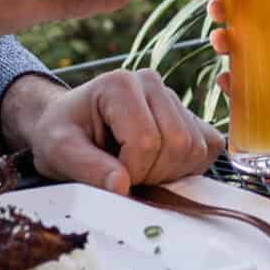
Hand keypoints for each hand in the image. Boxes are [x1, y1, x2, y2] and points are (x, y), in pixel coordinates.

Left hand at [0, 71, 224, 194]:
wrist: (70, 126)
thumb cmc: (62, 135)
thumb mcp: (59, 151)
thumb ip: (87, 167)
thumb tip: (122, 187)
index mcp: (119, 84)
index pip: (146, 140)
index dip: (132, 171)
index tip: (110, 175)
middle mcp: (152, 82)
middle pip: (177, 143)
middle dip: (152, 173)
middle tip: (125, 175)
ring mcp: (174, 97)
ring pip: (195, 147)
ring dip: (169, 173)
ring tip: (139, 169)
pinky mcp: (190, 116)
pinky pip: (209, 146)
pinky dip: (189, 167)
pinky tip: (160, 167)